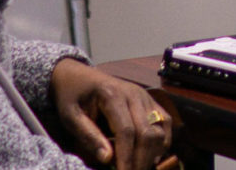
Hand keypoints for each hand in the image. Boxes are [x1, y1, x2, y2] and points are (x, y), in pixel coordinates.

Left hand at [50, 58, 173, 169]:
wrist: (77, 75)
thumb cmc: (71, 96)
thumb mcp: (70, 116)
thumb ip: (88, 136)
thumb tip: (107, 159)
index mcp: (112, 95)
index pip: (127, 131)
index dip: (127, 157)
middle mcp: (134, 93)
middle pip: (147, 132)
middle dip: (141, 160)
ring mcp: (145, 96)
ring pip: (160, 129)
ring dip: (153, 154)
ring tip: (138, 167)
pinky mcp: (150, 100)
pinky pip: (164, 123)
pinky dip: (161, 142)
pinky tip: (150, 155)